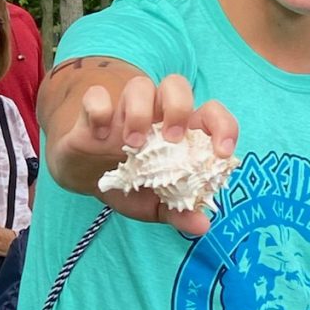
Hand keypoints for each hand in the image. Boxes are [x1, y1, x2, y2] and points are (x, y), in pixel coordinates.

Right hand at [58, 70, 237, 239]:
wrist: (86, 182)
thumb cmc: (129, 185)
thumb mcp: (155, 205)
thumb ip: (178, 213)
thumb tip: (202, 225)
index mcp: (179, 131)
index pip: (210, 113)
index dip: (223, 126)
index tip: (221, 152)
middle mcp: (154, 114)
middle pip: (175, 85)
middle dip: (179, 107)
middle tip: (171, 139)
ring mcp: (124, 110)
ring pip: (139, 84)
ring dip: (139, 112)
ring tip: (132, 145)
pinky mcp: (92, 113)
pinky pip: (96, 96)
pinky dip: (100, 111)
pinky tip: (99, 136)